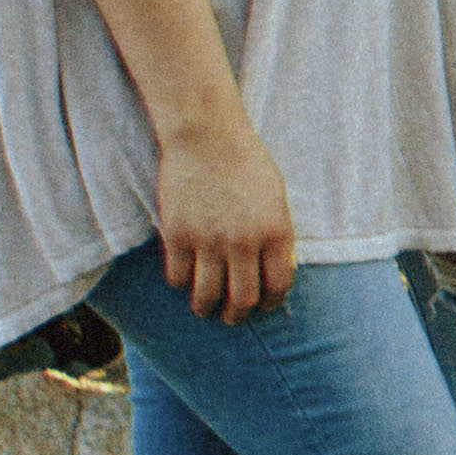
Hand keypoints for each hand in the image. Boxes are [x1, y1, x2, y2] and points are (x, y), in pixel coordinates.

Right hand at [156, 119, 296, 323]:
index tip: (263, 307)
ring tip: (205, 307)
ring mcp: (209, 241)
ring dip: (206, 307)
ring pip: (206, 296)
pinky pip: (178, 277)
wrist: (208, 137)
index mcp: (276, 232)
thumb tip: (275, 272)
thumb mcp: (276, 199)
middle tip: (230, 317)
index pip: (277, 286)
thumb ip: (276, 236)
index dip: (270, 303)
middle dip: (236, 316)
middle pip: (242, 300)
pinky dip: (181, 283)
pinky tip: (185, 278)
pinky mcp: (178, 236)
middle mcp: (244, 242)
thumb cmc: (246, 164)